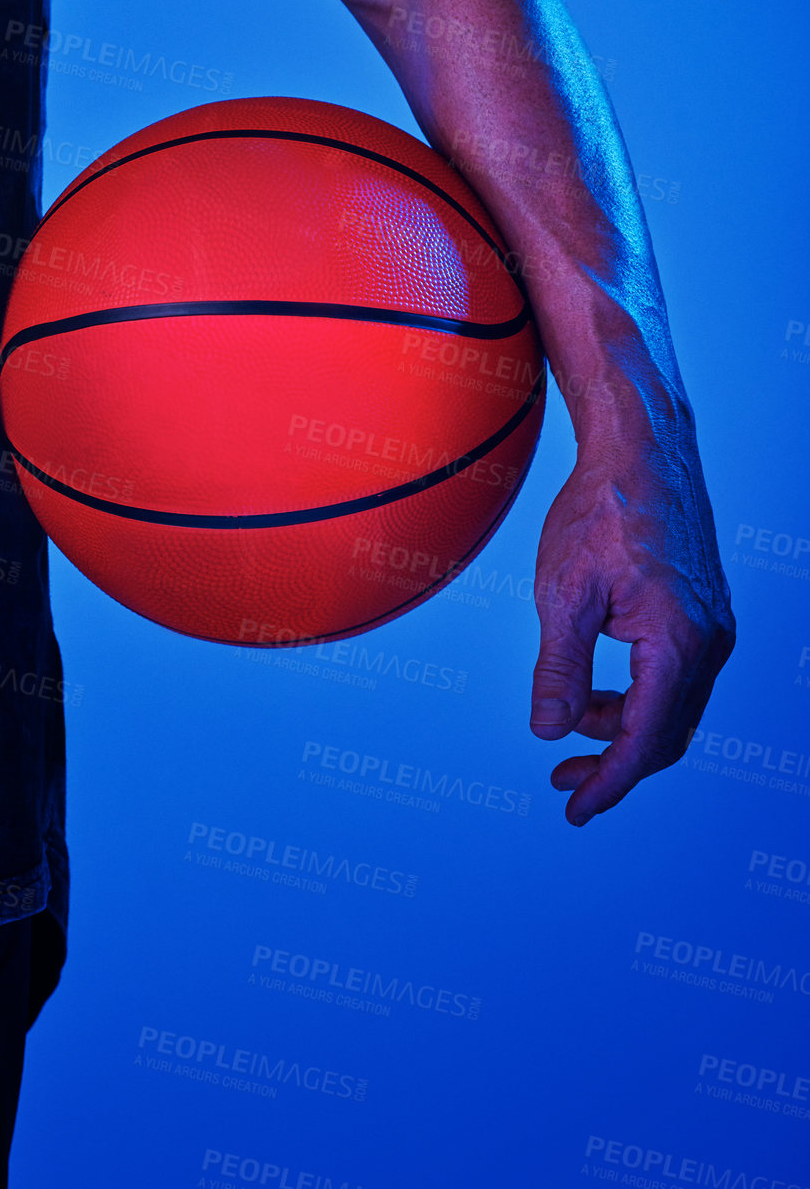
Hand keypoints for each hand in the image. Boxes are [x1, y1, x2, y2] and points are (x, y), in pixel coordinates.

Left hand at [527, 429, 735, 824]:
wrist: (642, 450)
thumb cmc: (600, 511)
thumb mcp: (563, 593)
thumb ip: (560, 669)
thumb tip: (549, 732)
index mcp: (677, 643)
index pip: (646, 739)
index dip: (610, 782)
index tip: (575, 810)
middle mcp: (708, 642)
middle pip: (666, 735)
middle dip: (614, 765)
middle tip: (563, 784)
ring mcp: (712, 628)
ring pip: (672, 708)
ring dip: (623, 730)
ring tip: (569, 732)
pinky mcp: (703, 614)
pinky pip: (675, 678)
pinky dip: (637, 697)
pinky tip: (596, 694)